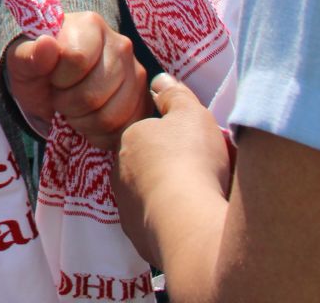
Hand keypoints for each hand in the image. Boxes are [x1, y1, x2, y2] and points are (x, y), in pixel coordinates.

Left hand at [4, 11, 148, 147]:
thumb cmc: (39, 68)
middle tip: (59, 98)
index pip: (76, 59)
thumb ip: (30, 54)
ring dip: (83, 122)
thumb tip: (46, 44)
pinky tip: (88, 122)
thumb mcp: (23, 61)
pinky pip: (125, 130)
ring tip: (73, 109)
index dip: (58, 78)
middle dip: (68, 104)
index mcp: (90, 24)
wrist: (54, 84)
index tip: (51, 77)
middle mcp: (121, 45)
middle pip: (95, 93)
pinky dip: (101, 134)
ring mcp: (137, 74)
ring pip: (111, 116)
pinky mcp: (144, 101)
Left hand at [113, 74, 232, 262]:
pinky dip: (171, 224)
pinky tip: (191, 223)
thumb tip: (159, 80)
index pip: (144, 135)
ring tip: (198, 200)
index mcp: (128, 141)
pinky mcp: (139, 239)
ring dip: (168, 198)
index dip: (169, 140)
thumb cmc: (190, 160)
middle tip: (200, 174)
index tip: (192, 148)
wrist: (188, 222)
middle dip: (167, 169)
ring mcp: (126, 209)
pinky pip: (156, 227)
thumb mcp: (190, 114)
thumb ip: (174, 95)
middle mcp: (119, 175)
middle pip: (145, 167)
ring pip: (148, 197)